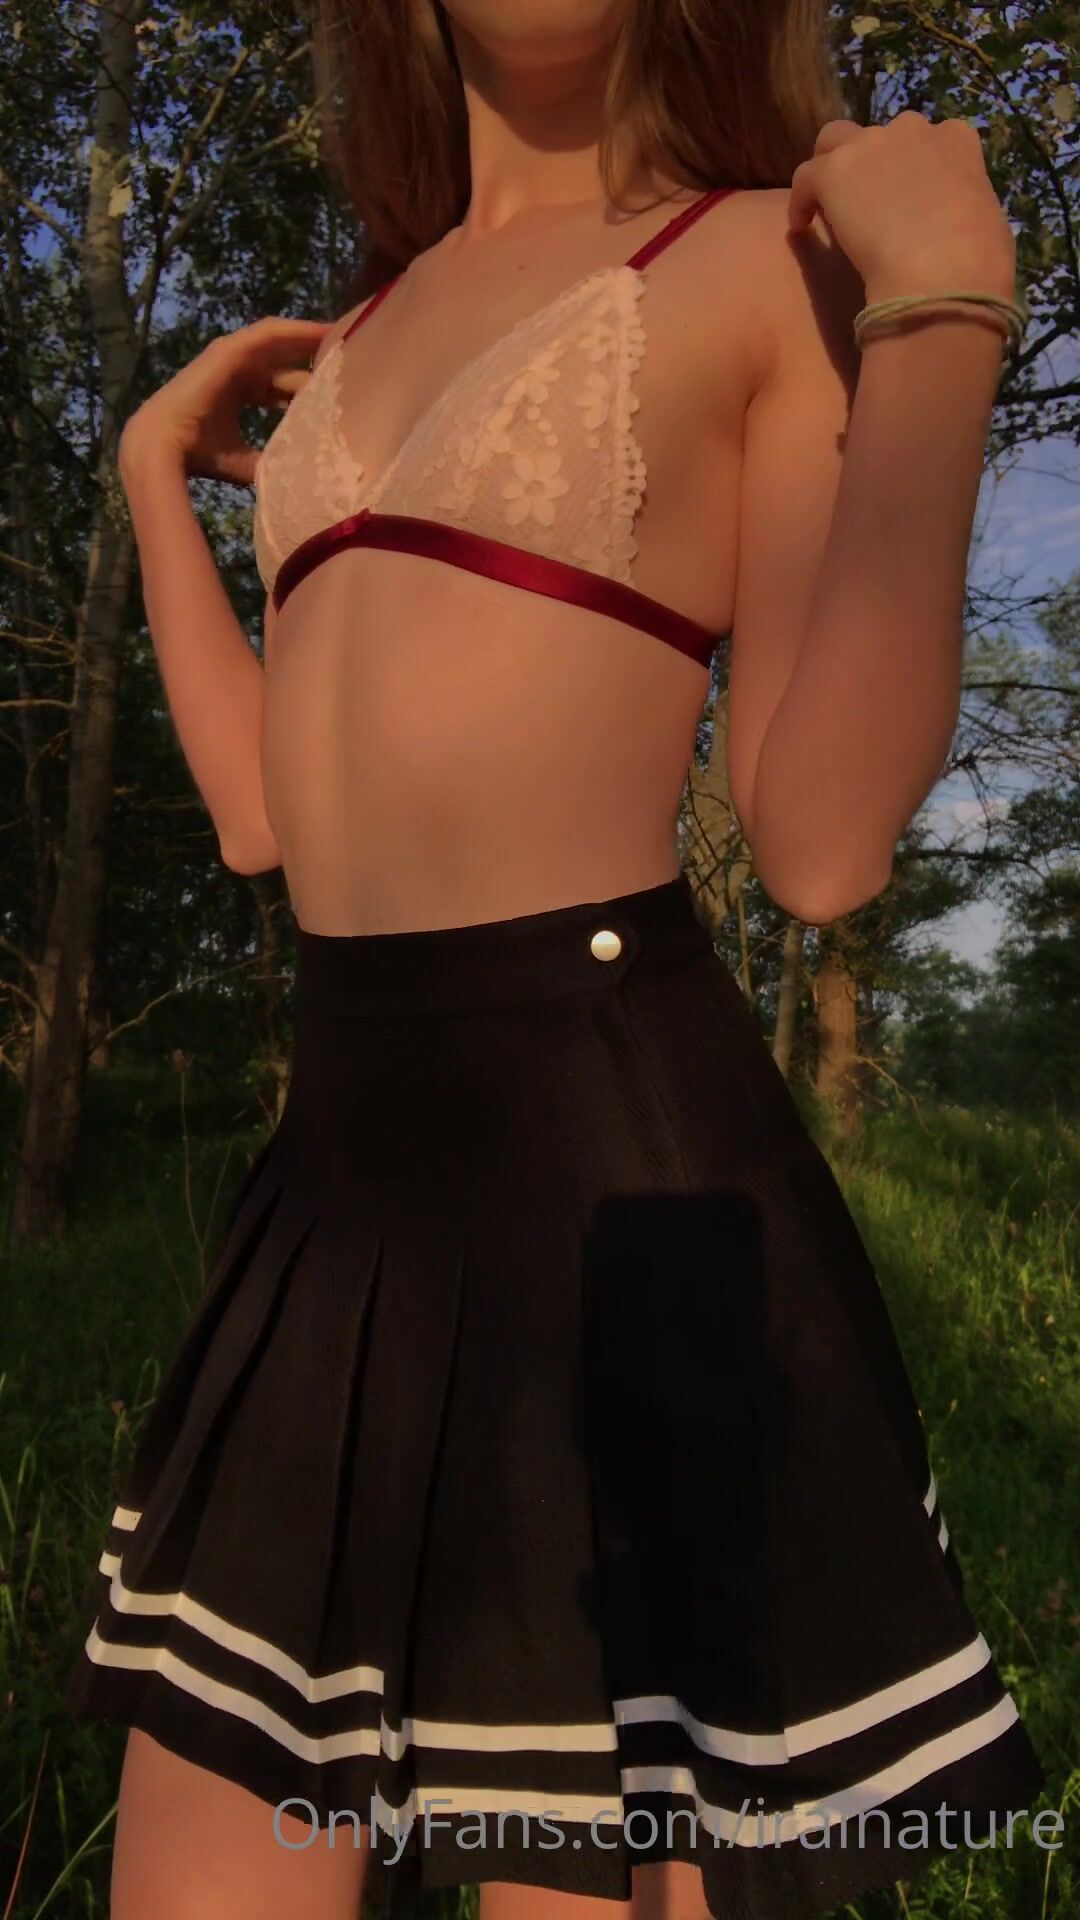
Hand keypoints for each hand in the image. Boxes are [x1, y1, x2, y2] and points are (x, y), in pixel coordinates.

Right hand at [119, 316, 332, 486]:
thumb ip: (269, 462)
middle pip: (285, 364)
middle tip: (354, 366)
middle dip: (317, 364)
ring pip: (280, 342)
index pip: (281, 387)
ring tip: (346, 337)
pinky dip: (296, 331)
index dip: (309, 390)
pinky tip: (323, 331)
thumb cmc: (200, 456)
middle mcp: (236, 370)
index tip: (342, 397)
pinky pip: (269, 334)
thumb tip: (299, 479)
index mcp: (238, 393)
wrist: (163, 449)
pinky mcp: (229, 350)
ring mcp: (231, 356)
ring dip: (311, 339)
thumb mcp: (245, 461)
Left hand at [788, 112, 1015, 305]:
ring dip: (832, 168)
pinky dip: (801, 200)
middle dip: (871, 162)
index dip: (912, 166)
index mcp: (956, 140)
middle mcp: (913, 130)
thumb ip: (963, 207)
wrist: (942, 273)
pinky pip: (805, 177)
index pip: (930, 138)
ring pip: (836, 142)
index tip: (906, 196)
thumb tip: (956, 223)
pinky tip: (801, 228)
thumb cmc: (976, 260)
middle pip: (880, 136)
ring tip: (828, 204)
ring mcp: (871, 145)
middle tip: (865, 201)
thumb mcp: (985, 221)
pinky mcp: (834, 171)